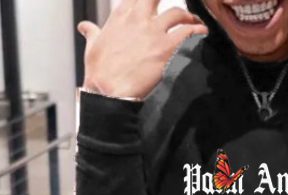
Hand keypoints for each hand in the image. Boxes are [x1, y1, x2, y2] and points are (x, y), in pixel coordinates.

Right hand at [77, 2, 207, 100]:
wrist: (108, 92)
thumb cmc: (99, 73)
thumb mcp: (92, 47)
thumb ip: (92, 33)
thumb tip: (84, 27)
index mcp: (121, 16)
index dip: (147, 0)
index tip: (154, 4)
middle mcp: (138, 18)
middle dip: (169, 1)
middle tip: (179, 12)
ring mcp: (153, 32)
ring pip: (178, 13)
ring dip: (189, 18)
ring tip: (195, 24)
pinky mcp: (166, 48)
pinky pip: (189, 33)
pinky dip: (198, 32)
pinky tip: (202, 35)